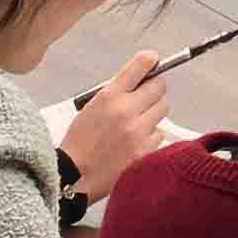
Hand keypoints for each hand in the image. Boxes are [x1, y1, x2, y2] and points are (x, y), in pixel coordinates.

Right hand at [59, 51, 169, 190]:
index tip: (152, 61)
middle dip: (153, 89)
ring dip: (153, 112)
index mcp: (109, 97)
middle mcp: (126, 111)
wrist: (74, 176)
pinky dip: (151, 136)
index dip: (149, 61)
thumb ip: (116, 93)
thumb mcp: (90, 107)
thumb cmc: (78, 142)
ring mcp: (138, 132)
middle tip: (146, 97)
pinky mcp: (146, 151)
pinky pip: (160, 134)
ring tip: (137, 123)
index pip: (140, 66)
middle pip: (159, 87)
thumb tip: (140, 80)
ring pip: (162, 109)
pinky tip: (136, 142)